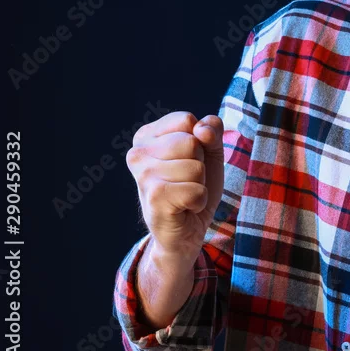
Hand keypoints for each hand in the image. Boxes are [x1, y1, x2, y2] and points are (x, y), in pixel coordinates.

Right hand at [125, 111, 224, 261]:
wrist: (186, 230)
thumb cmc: (194, 185)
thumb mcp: (210, 152)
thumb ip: (212, 131)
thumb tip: (202, 129)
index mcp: (146, 136)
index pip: (187, 120)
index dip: (200, 141)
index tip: (188, 159)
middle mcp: (137, 154)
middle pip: (192, 143)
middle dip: (200, 164)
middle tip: (187, 181)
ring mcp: (143, 176)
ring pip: (196, 168)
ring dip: (200, 184)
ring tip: (185, 194)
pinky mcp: (154, 199)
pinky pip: (196, 191)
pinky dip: (199, 201)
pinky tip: (185, 207)